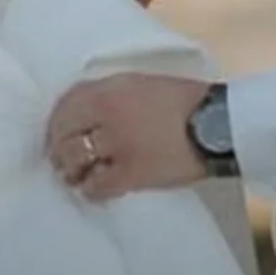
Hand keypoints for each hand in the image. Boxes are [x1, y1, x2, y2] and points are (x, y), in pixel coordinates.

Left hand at [48, 74, 212, 200]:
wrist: (219, 123)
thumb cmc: (185, 101)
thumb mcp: (142, 85)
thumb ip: (111, 95)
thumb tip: (85, 114)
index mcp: (111, 88)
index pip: (66, 104)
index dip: (56, 122)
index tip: (56, 133)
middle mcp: (107, 114)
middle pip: (64, 133)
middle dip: (58, 148)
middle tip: (61, 160)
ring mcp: (118, 145)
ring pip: (74, 160)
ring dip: (71, 170)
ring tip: (75, 176)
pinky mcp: (131, 173)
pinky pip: (97, 185)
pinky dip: (91, 189)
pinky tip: (95, 189)